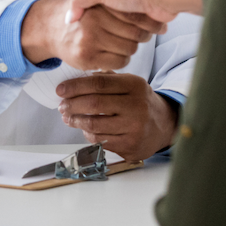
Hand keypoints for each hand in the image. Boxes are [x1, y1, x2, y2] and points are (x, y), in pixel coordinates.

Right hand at [21, 0, 165, 70]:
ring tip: (119, 41)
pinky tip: (112, 52)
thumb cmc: (80, 12)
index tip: (142, 20)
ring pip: (130, 48)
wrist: (51, 28)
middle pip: (136, 32)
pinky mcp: (88, 57)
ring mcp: (90, 38)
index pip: (135, 14)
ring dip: (129, 47)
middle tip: (131, 32)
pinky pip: (120, 61)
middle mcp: (94, 18)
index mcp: (100, 0)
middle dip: (139, 33)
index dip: (144, 18)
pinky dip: (120, 59)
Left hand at [57, 73, 178, 160]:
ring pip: (95, 125)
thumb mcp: (129, 84)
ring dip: (76, 121)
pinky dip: (88, 134)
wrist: (164, 124)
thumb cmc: (139, 101)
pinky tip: (83, 128)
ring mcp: (134, 128)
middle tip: (62, 105)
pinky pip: (101, 140)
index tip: (61, 89)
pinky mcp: (130, 146)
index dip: (76, 86)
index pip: (99, 83)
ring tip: (68, 117)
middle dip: (72, 105)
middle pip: (95, 104)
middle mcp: (136, 106)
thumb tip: (75, 81)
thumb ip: (106, 79)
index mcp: (134, 85)